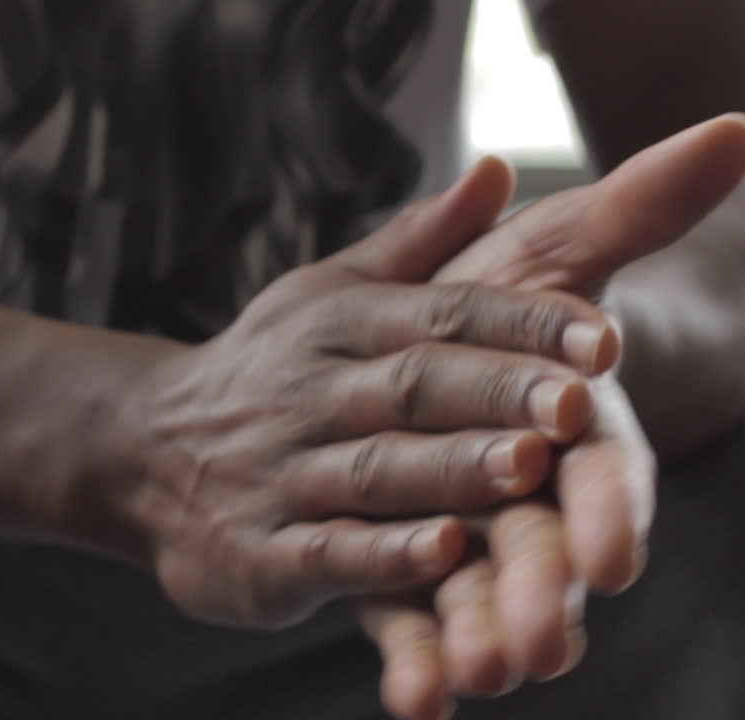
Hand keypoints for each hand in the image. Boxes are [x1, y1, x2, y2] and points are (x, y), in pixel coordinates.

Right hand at [115, 157, 621, 628]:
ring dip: (450, 469)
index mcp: (336, 324)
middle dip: (496, 391)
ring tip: (527, 468)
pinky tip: (442, 555)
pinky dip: (382, 555)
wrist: (141, 450)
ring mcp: (283, 474)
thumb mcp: (327, 293)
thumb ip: (420, 243)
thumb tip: (499, 169)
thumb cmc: (267, 370)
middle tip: (580, 402)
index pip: (440, 311)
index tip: (603, 337)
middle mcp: (311, 393)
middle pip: (412, 385)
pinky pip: (326, 552)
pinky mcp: (262, 552)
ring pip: (375, 468)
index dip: (522, 322)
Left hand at [359, 113, 744, 718]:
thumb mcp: (551, 249)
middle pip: (544, 550)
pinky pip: (414, 622)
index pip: (605, 474)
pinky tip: (412, 705)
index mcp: (572, 430)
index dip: (610, 510)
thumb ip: (634, 207)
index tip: (611, 552)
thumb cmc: (504, 300)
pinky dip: (415, 663)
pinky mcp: (414, 572)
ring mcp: (475, 541)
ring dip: (479, 637)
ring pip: (484, 595)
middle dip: (543, 595)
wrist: (423, 354)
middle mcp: (532, 495)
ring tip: (471, 677)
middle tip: (537, 646)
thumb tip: (735, 130)